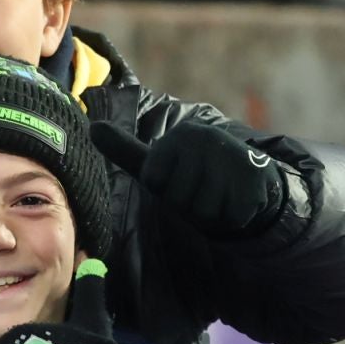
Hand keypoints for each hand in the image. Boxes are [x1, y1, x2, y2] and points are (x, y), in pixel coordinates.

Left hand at [91, 119, 284, 238]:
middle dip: (187, 204)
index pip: (154, 182)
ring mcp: (231, 157)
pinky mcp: (252, 178)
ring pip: (203, 211)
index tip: (178, 178)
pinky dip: (231, 215)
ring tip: (217, 194)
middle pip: (178, 199)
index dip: (165, 189)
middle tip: (200, 189)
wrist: (246, 175)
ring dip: (209, 212)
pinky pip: (230, 216)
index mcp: (178, 136)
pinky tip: (236, 199)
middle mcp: (205, 139)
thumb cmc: (191, 172)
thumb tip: (91, 127)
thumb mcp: (157, 160)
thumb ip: (123, 149)